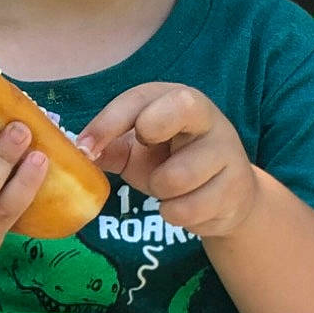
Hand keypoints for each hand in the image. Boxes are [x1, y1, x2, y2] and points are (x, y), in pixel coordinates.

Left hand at [77, 83, 258, 237]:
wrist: (228, 195)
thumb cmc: (174, 163)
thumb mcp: (137, 150)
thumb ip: (109, 146)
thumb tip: (77, 152)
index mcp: (178, 100)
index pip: (142, 98)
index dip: (110, 121)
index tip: (85, 148)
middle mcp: (208, 118)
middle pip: (182, 106)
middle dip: (152, 128)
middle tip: (145, 149)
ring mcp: (227, 152)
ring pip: (176, 176)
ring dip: (159, 190)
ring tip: (168, 188)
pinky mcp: (236, 189)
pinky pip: (187, 210)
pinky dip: (174, 214)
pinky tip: (186, 205)